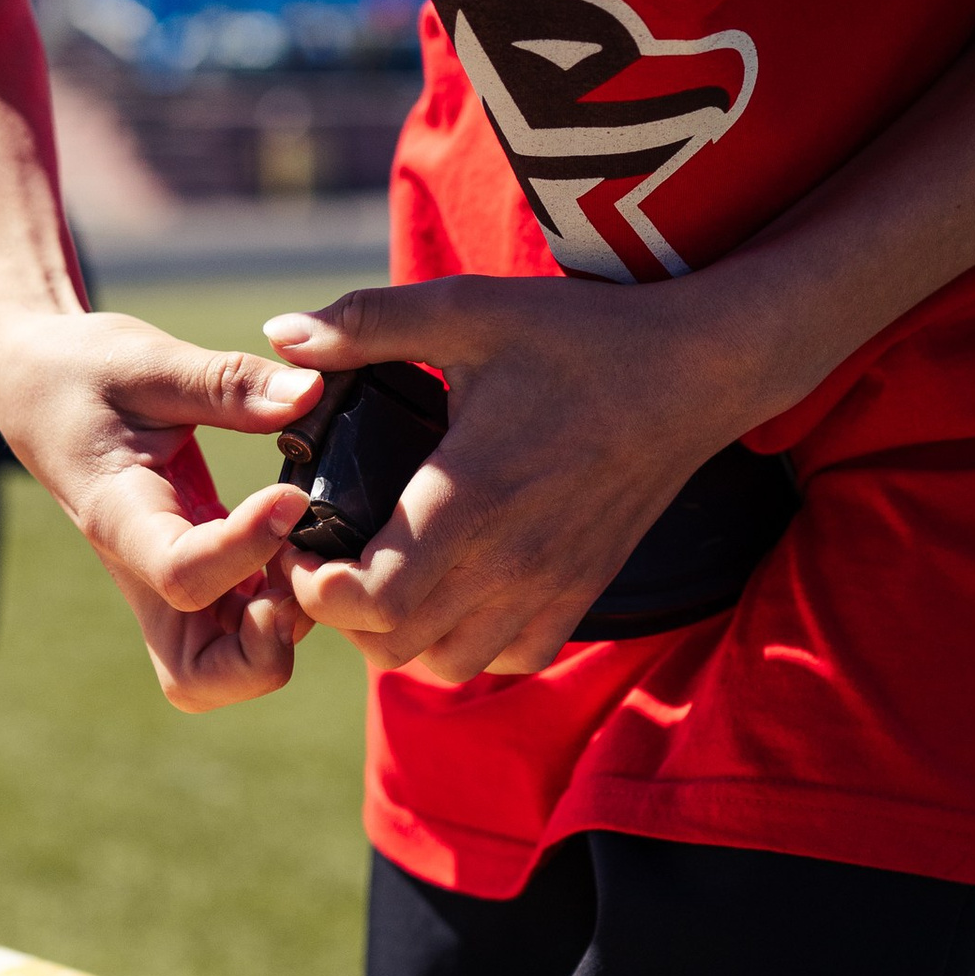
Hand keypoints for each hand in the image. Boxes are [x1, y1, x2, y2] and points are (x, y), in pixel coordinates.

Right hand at [0, 305, 324, 708]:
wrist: (36, 388)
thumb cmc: (83, 371)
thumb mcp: (149, 359)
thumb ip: (228, 383)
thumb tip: (308, 393)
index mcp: (120, 518)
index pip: (182, 574)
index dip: (245, 550)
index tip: (288, 495)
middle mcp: (142, 571)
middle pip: (198, 676)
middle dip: (263, 649)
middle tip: (297, 568)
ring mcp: (166, 586)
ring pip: (223, 669)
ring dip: (277, 633)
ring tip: (304, 549)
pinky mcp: (195, 578)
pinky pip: (240, 630)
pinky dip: (280, 606)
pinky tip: (299, 540)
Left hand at [259, 273, 759, 683]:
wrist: (694, 374)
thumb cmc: (580, 338)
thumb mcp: (468, 309)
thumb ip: (366, 322)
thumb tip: (279, 333)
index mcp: (469, 496)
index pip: (370, 599)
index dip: (314, 585)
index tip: (301, 542)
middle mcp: (509, 562)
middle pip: (390, 647)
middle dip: (340, 613)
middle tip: (328, 555)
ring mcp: (549, 589)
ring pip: (444, 667)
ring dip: (399, 636)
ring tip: (384, 575)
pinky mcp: (580, 597)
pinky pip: (507, 660)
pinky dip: (466, 644)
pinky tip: (453, 589)